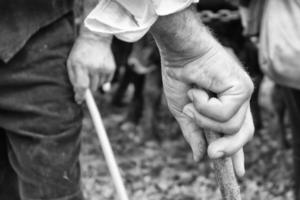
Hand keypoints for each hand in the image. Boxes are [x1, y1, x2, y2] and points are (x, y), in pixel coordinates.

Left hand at [67, 31, 114, 102]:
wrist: (95, 38)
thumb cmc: (80, 52)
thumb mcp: (71, 63)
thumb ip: (74, 80)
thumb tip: (81, 96)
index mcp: (80, 65)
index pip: (82, 86)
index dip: (81, 96)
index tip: (79, 100)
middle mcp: (93, 67)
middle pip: (92, 88)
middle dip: (88, 86)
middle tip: (86, 77)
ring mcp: (103, 68)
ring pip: (99, 86)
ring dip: (95, 82)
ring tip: (93, 70)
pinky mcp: (111, 68)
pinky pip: (106, 82)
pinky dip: (102, 79)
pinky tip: (99, 69)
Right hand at [161, 38, 253, 176]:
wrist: (179, 52)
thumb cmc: (180, 77)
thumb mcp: (184, 112)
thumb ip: (194, 134)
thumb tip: (199, 158)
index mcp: (225, 107)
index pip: (236, 134)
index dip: (236, 153)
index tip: (238, 172)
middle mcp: (237, 101)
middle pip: (244, 134)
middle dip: (228, 148)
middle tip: (212, 154)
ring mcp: (242, 94)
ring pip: (231, 127)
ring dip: (204, 118)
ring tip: (193, 98)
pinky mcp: (243, 87)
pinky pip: (226, 114)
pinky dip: (205, 106)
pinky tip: (199, 90)